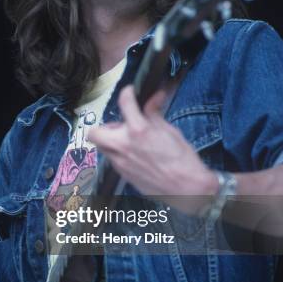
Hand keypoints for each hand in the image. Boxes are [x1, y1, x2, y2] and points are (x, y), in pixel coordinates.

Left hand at [87, 85, 217, 210]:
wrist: (187, 189)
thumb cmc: (183, 160)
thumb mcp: (170, 131)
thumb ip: (155, 114)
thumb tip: (154, 98)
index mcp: (138, 131)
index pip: (124, 102)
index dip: (127, 93)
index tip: (130, 93)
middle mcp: (124, 146)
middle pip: (95, 132)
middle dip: (104, 126)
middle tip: (121, 126)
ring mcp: (121, 163)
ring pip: (103, 148)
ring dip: (111, 141)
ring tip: (129, 142)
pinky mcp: (123, 175)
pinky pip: (113, 161)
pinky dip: (120, 154)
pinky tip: (136, 156)